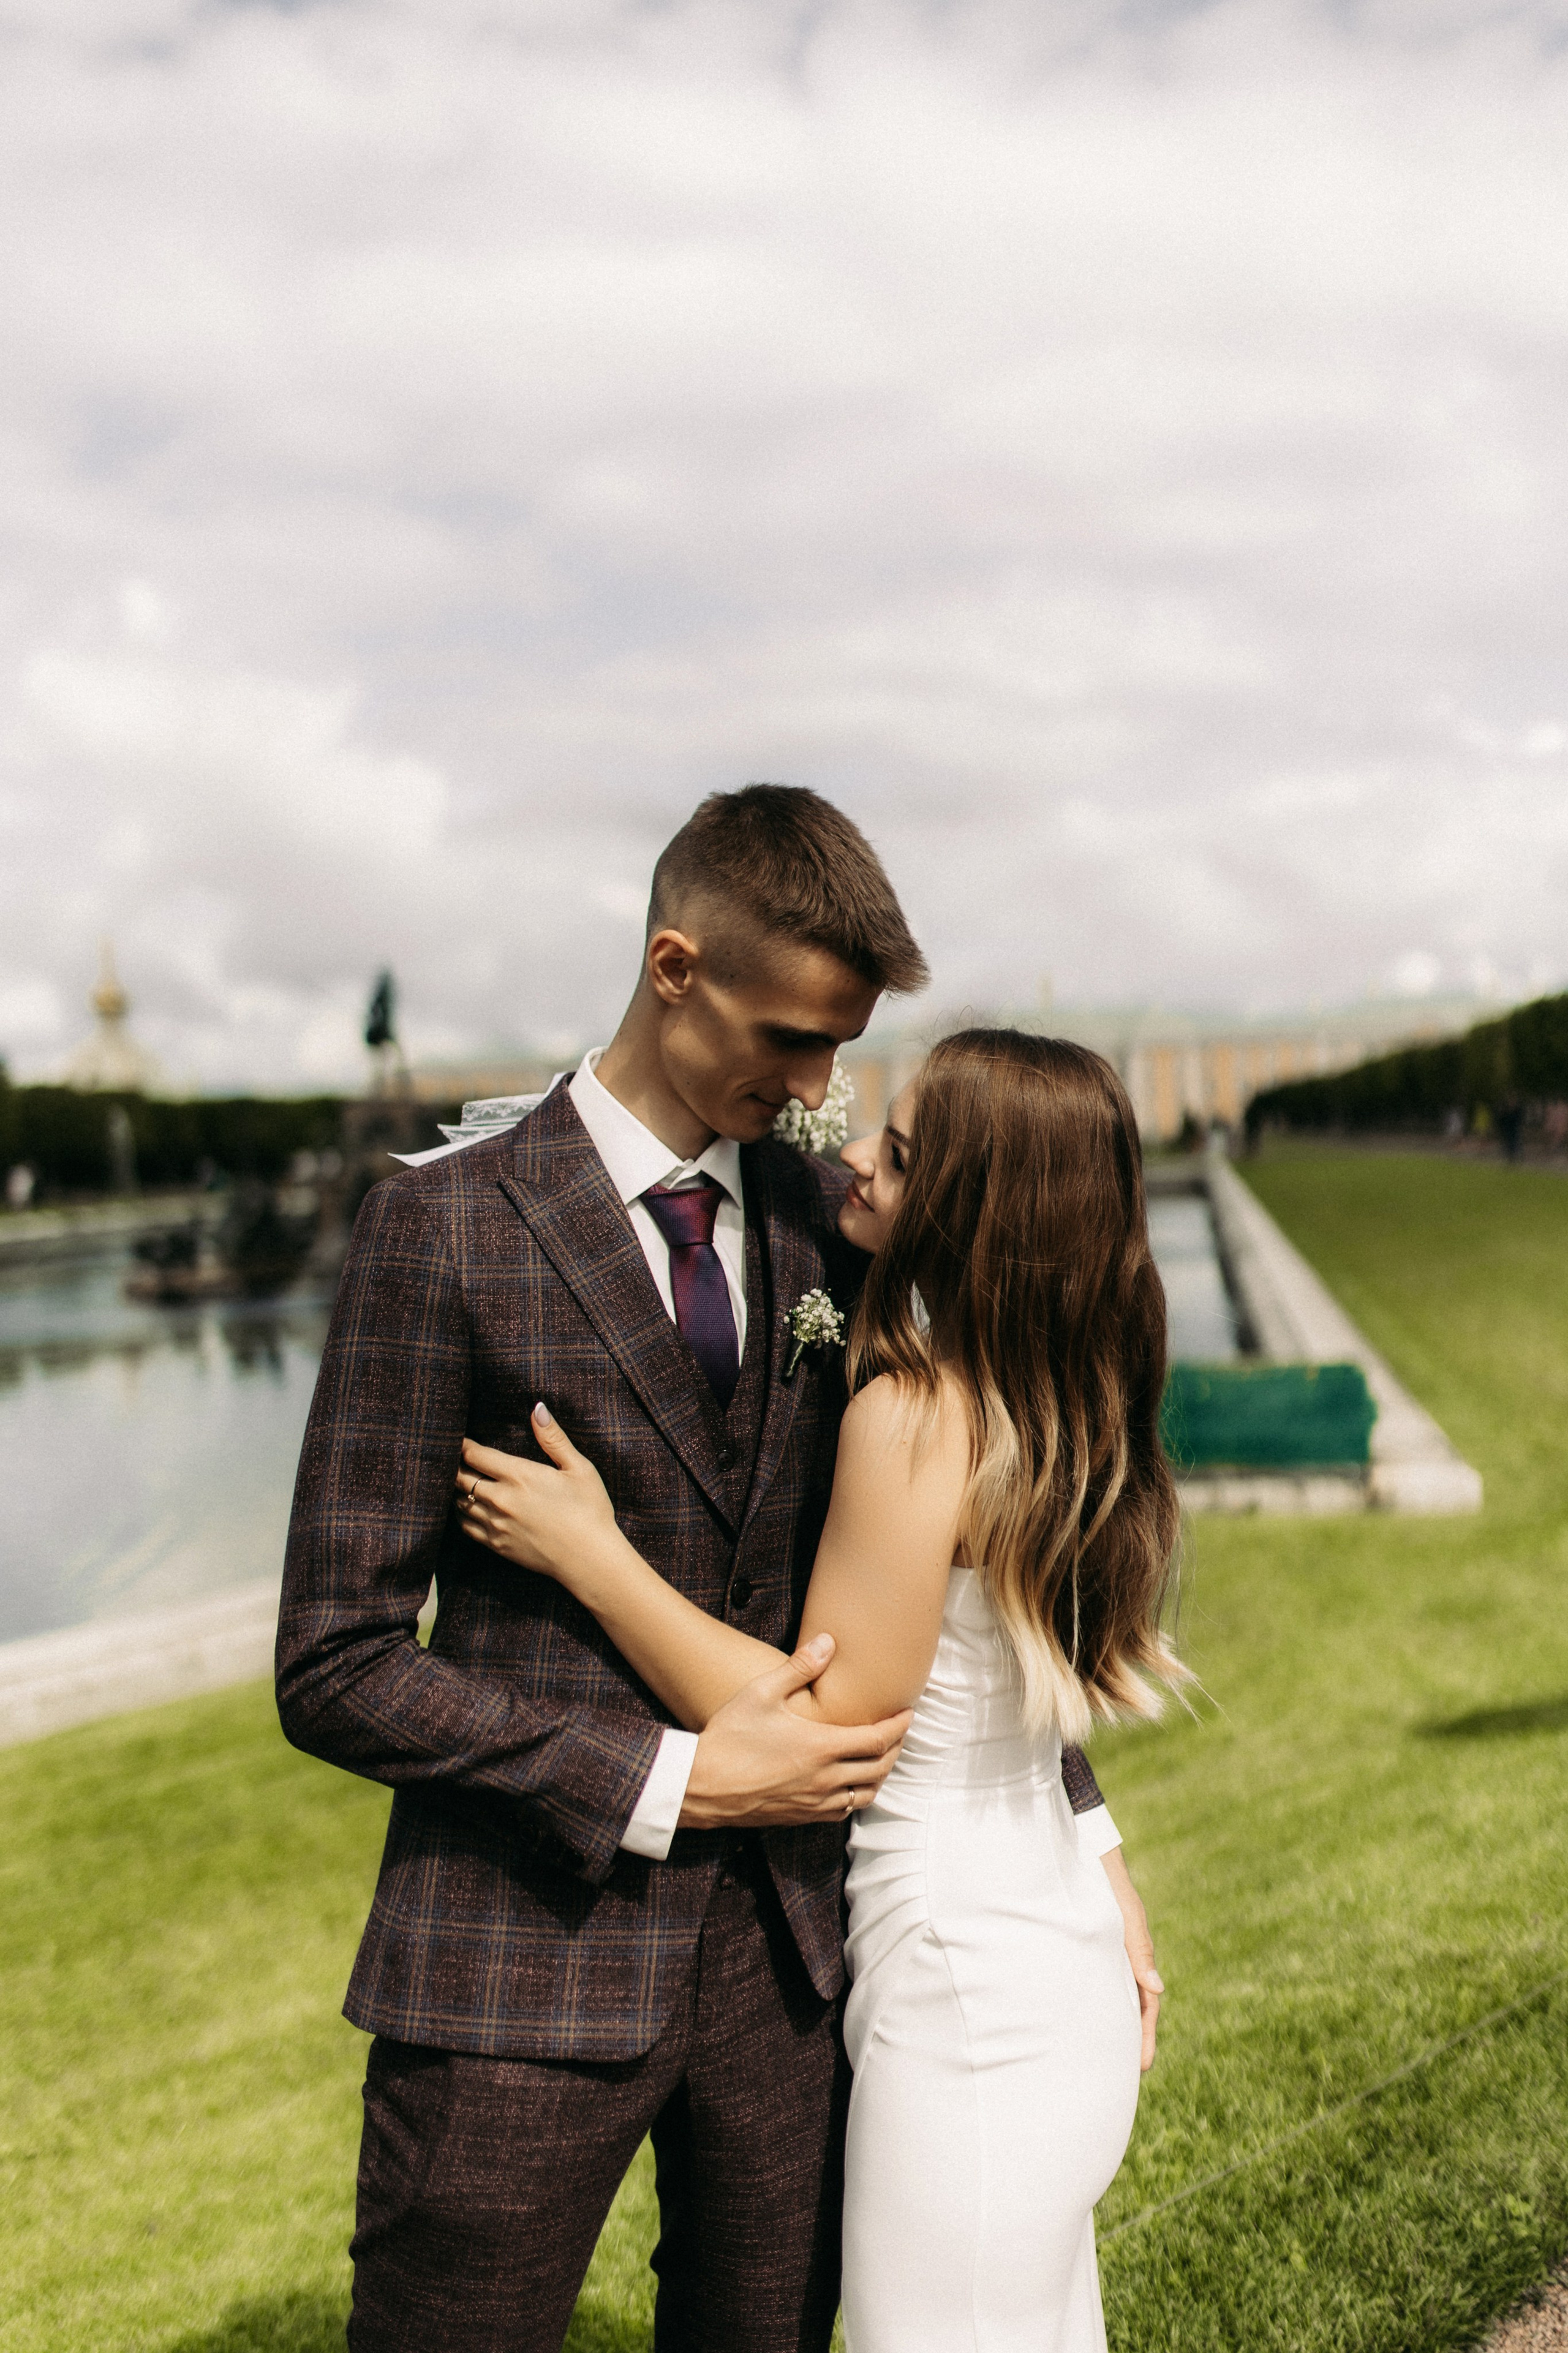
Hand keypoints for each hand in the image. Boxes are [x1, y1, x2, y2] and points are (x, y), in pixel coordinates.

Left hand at [457, 1406, 615, 1584]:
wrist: (589, 1560)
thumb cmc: (590, 1510)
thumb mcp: (578, 1469)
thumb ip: (553, 1438)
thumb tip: (537, 1408)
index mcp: (520, 1476)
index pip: (475, 1455)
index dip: (463, 1445)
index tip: (461, 1440)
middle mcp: (501, 1499)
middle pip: (461, 1477)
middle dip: (455, 1466)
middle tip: (453, 1458)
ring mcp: (496, 1524)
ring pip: (460, 1502)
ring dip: (458, 1490)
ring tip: (459, 1481)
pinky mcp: (496, 1545)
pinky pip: (466, 1526)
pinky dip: (462, 1514)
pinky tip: (468, 1507)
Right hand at [680, 1634, 911, 1828]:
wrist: (700, 1787)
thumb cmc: (729, 1737)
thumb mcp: (761, 1693)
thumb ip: (799, 1667)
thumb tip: (827, 1641)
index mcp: (821, 1748)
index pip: (878, 1739)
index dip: (899, 1726)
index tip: (908, 1712)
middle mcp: (825, 1779)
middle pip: (880, 1768)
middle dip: (896, 1748)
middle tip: (899, 1731)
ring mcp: (814, 1802)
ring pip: (865, 1795)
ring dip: (880, 1775)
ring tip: (881, 1757)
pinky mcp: (800, 1817)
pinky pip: (842, 1812)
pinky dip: (856, 1797)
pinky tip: (850, 1785)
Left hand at [1100, 1845, 1163, 2071]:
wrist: (1083, 1842)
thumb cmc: (1105, 1877)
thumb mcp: (1125, 1913)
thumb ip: (1139, 1948)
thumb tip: (1158, 1989)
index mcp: (1136, 1952)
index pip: (1146, 2004)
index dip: (1145, 2035)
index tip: (1142, 2066)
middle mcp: (1121, 1955)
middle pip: (1131, 2004)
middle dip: (1130, 2037)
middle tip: (1124, 2073)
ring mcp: (1104, 1949)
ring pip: (1112, 1993)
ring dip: (1112, 2021)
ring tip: (1100, 2053)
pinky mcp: (1083, 1941)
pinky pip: (1094, 1977)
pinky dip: (1096, 1999)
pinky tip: (1079, 2014)